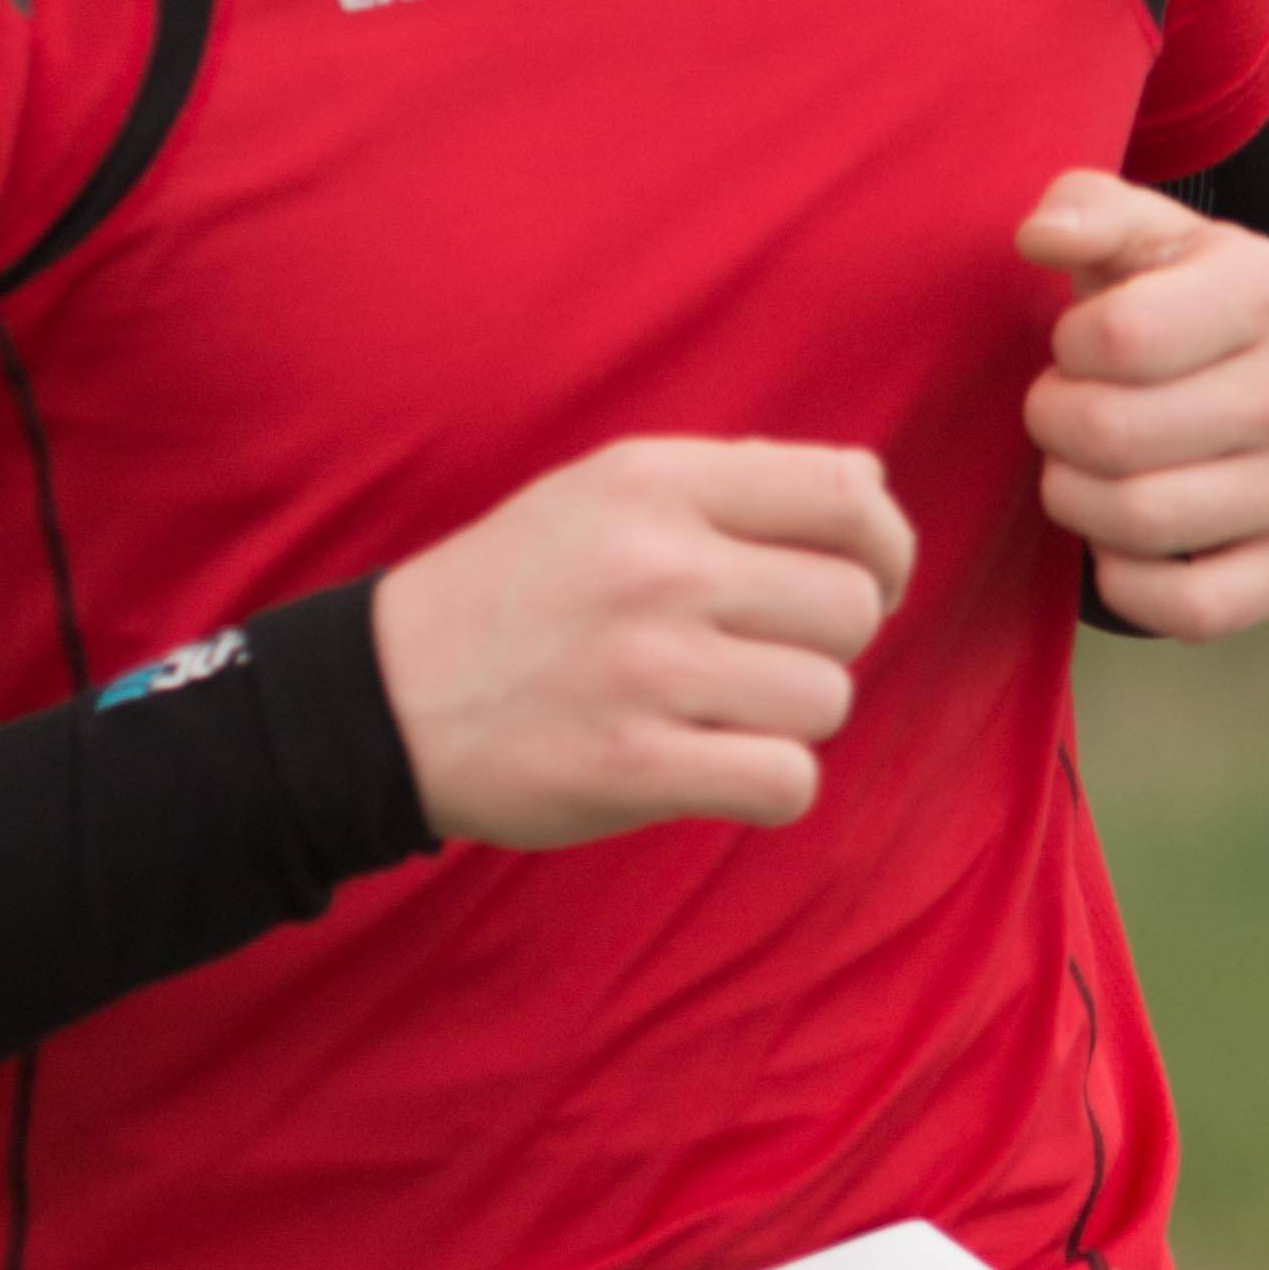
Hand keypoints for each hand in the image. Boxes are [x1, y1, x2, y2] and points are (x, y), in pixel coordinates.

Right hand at [373, 439, 917, 851]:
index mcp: (657, 482)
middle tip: (766, 660)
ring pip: (828, 699)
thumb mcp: (603, 495)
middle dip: (830, 645)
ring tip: (719, 712)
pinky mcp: (634, 765)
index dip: (886, 548)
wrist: (382, 700)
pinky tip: (719, 770)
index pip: (847, 493)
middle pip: (853, 606)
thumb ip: (733, 483)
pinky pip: (787, 780)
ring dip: (791, 719)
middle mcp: (657, 564)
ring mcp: (647, 667)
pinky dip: (771, 786)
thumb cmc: (515, 595)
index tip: (865, 584)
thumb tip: (869, 486)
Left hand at [1019, 169, 1268, 638]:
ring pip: (1138, 522)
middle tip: (1060, 414)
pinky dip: (1125, 582)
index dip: (1066, 351)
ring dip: (1074, 500)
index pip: (1115, 339)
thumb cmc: (1179, 304)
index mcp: (1268, 288)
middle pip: (1113, 437)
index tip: (1078, 349)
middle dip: (1054, 426)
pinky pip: (1186, 609)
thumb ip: (1084, 210)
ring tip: (1078, 469)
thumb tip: (1038, 239)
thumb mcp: (1141, 237)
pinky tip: (1116, 541)